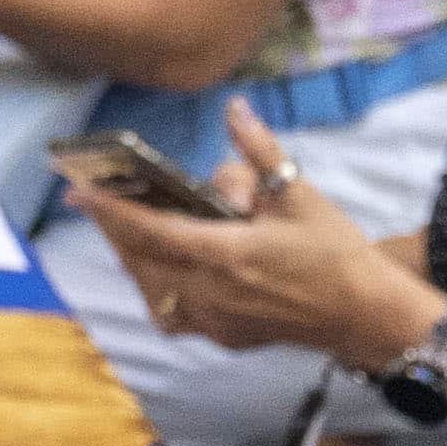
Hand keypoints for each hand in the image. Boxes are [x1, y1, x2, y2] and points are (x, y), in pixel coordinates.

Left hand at [77, 106, 435, 367]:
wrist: (365, 315)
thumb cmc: (336, 253)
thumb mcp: (300, 193)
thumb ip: (259, 152)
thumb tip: (235, 110)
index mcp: (228, 254)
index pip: (153, 231)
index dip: (113, 211)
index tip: (81, 193)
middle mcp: (213, 292)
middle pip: (142, 261)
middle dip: (115, 230)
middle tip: (96, 202)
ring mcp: (216, 320)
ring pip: (153, 291)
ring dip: (134, 261)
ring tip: (126, 232)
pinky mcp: (225, 336)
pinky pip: (176, 314)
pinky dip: (160, 290)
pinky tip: (165, 271)